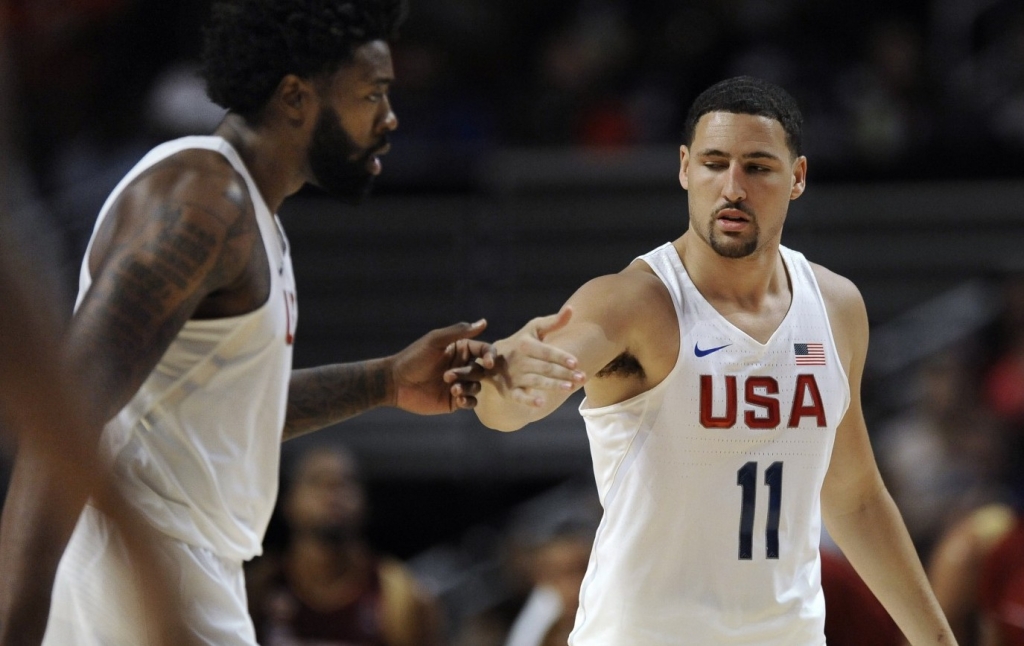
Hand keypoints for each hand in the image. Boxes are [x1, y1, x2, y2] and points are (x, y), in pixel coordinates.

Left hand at [390, 319, 492, 414]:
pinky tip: (458, 399)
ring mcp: (459, 383)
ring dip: (467, 387)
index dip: (490, 356)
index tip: (488, 362)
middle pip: (481, 370)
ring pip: (477, 386)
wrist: (396, 383)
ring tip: (452, 388)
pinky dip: (468, 401)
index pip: (484, 350)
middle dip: (468, 373)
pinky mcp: (454, 400)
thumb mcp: (435, 341)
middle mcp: (461, 366)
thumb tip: (484, 321)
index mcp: (460, 350)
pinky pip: (471, 402)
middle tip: (448, 376)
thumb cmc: (414, 358)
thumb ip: (459, 331)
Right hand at [447, 306, 584, 407]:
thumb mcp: (533, 329)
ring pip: (535, 381)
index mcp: (525, 344)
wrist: (491, 358)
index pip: (546, 352)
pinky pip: (518, 396)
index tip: (576, 363)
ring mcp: (513, 376)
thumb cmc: (520, 342)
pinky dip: (528, 400)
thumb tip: (572, 309)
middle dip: (563, 373)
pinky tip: (541, 403)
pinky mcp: (509, 390)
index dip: (561, 357)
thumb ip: (553, 322)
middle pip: (544, 368)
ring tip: (569, 388)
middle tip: (582, 378)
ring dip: (552, 385)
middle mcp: (519, 360)